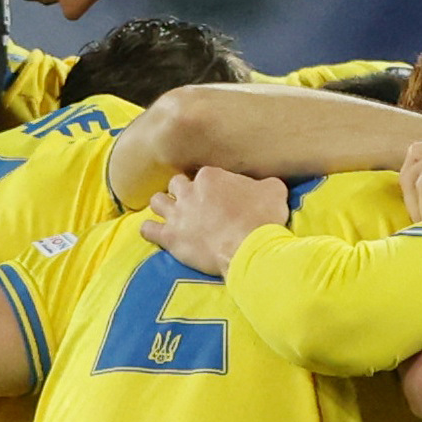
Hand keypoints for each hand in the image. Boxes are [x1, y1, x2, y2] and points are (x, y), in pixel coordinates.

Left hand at [153, 165, 288, 271]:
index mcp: (210, 176)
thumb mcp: (274, 191)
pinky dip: (150, 230)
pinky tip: (156, 232)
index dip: (212, 186)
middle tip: (194, 203)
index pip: (205, 175)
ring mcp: (177, 214)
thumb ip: (265, 183)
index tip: (220, 196)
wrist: (248, 247)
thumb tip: (266, 184)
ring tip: (172, 213)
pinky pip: (148, 229)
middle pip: (177, 183)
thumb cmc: (262, 218)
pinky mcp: (170, 237)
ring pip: (157, 201)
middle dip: (183, 191)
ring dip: (163, 206)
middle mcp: (189, 191)